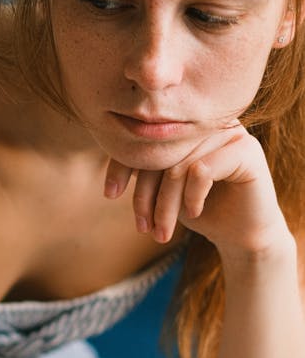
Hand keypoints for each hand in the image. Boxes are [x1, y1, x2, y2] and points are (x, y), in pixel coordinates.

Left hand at [103, 122, 291, 260]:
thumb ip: (144, 166)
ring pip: (177, 167)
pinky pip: (201, 171)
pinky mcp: (246, 150)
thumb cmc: (199, 209)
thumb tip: (113, 149)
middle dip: (144, 196)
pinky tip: (194, 212)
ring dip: (165, 206)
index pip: (143, 137)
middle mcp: (207, 123)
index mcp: (185, 126)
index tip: (110, 194)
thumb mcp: (162, 187)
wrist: (241, 235)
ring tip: (162, 232)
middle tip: (142, 227)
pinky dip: (191, 197)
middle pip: (158, 153)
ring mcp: (229, 133)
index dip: (122, 164)